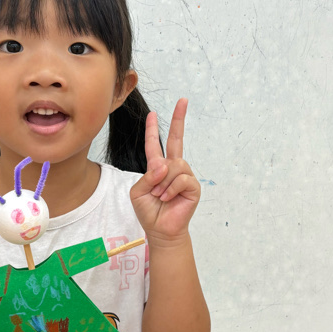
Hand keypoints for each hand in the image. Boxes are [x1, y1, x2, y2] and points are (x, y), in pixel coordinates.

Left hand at [130, 98, 200, 243]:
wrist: (160, 230)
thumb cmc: (149, 211)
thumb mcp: (139, 191)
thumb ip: (147, 176)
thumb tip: (165, 165)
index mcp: (157, 167)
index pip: (155, 144)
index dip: (152, 129)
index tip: (153, 113)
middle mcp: (173, 168)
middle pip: (177, 139)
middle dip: (179, 119)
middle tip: (183, 100)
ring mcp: (185, 176)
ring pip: (174, 165)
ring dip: (163, 182)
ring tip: (160, 196)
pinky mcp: (193, 187)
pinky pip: (181, 178)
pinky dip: (171, 189)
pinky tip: (168, 198)